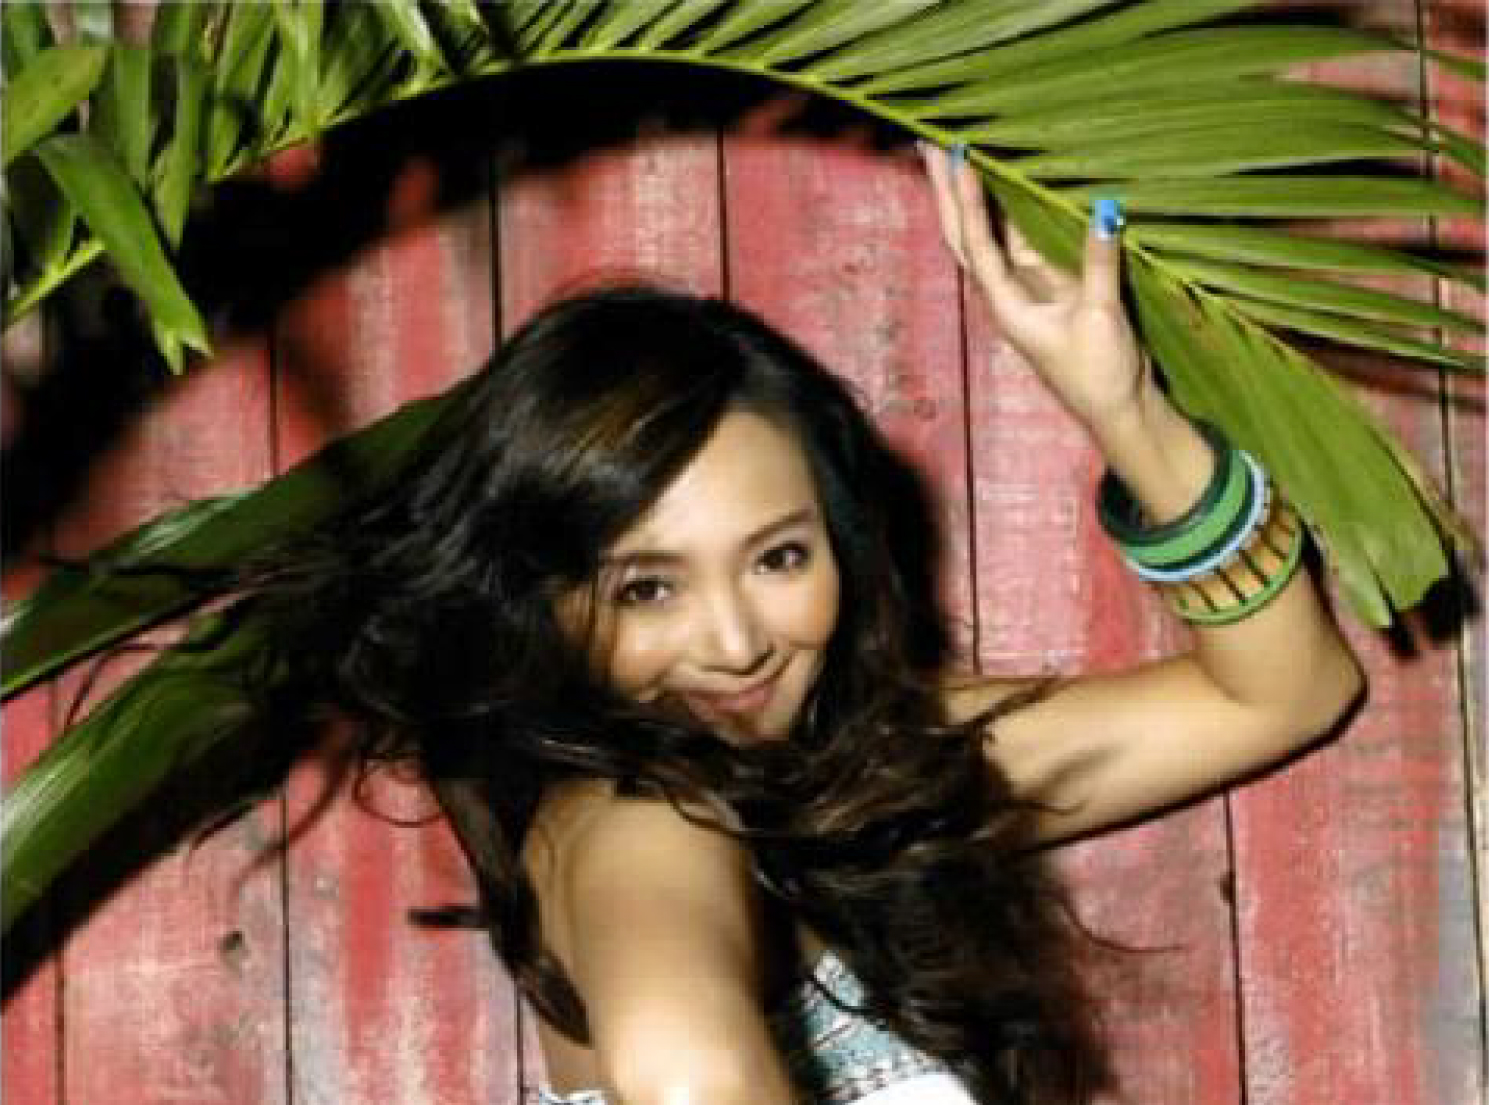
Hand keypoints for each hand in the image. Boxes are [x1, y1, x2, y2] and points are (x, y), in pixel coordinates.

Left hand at [919, 142, 1149, 429]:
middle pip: (965, 233)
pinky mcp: (1050, 284)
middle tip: (929, 143)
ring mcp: (1026, 286)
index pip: (978, 243)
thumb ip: (1099, 264)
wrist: (1117, 409)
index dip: (969, 199)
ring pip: (990, 232)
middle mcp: (1006, 291)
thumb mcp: (1101, 318)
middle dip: (947, 190)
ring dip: (975, 194)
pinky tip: (1007, 178)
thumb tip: (1105, 210)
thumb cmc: (1100, 375)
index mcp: (1006, 305)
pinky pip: (1022, 238)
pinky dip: (1012, 207)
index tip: (959, 158)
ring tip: (957, 149)